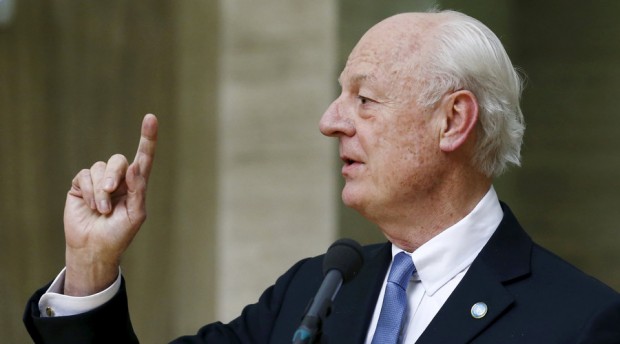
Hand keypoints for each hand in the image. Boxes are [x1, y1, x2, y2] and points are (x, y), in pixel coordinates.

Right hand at [63, 114, 157, 295]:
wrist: (94, 248)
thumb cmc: (119, 234)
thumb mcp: (135, 214)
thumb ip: (138, 189)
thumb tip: (135, 166)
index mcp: (136, 184)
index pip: (144, 157)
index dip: (148, 138)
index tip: (151, 118)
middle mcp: (118, 179)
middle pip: (118, 161)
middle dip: (113, 175)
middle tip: (110, 193)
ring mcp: (98, 181)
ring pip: (99, 168)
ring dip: (100, 190)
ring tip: (102, 209)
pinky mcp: (80, 185)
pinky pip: (84, 175)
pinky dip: (87, 190)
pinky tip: (89, 206)